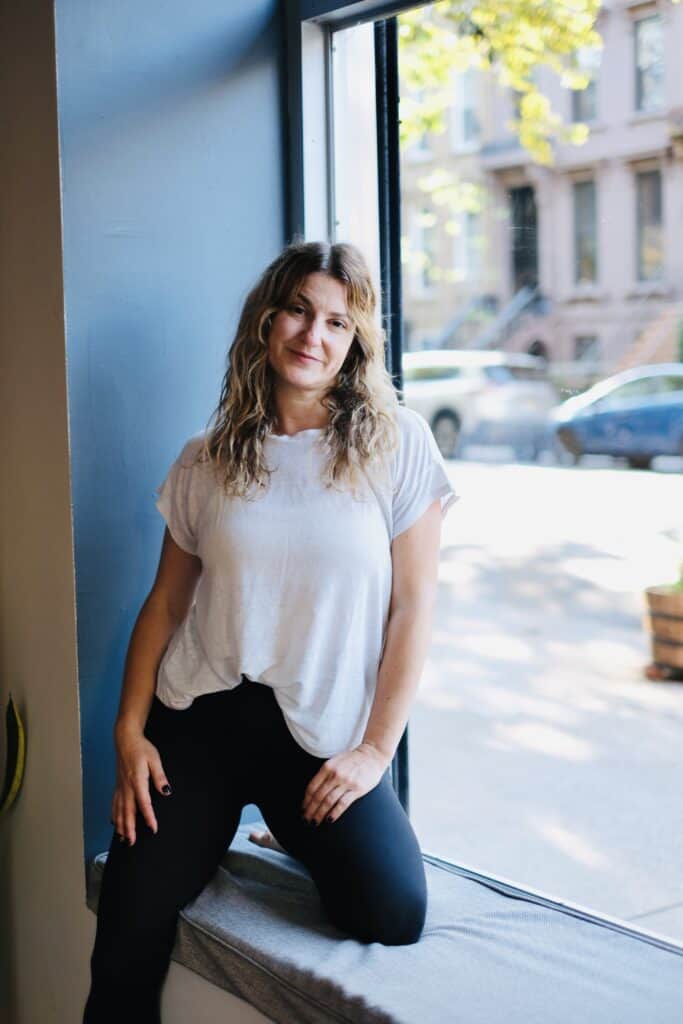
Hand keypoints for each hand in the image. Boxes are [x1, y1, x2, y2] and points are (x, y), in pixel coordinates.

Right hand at [111, 723, 171, 845]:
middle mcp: (126, 786)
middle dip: (129, 828)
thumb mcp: (155, 760)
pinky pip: (115, 803)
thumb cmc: (141, 748)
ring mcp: (120, 787)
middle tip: (132, 843)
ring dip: (121, 825)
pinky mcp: (118, 785)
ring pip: (119, 810)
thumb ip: (160, 776)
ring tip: (123, 839)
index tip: (153, 828)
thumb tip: (165, 791)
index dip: (148, 817)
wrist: (126, 740)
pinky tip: (115, 823)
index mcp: (137, 780)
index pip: (143, 803)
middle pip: (127, 811)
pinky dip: (114, 815)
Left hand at [301, 743, 389, 825]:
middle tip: (305, 819)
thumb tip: (312, 792)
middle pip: (318, 796)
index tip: (303, 809)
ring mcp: (347, 782)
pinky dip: (334, 813)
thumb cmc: (352, 759)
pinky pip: (343, 804)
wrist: (372, 755)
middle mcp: (335, 775)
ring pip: (328, 801)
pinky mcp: (357, 789)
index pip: (312, 787)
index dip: (306, 800)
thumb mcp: (334, 761)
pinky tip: (329, 819)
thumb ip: (324, 774)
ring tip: (315, 822)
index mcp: (327, 767)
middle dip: (310, 810)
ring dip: (319, 813)